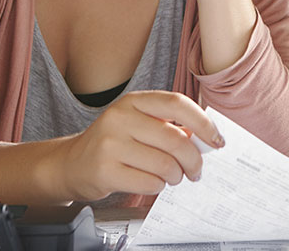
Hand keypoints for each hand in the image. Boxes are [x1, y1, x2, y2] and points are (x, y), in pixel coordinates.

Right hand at [58, 91, 224, 201]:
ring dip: (176, 176)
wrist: (72, 163)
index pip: (177, 104)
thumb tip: (206, 139)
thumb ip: (168, 126)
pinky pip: (149, 183)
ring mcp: (110, 144)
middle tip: (196, 170)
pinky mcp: (105, 171)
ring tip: (172, 177)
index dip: (203, 123)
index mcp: (133, 102)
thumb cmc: (113, 143)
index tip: (217, 140)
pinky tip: (152, 182)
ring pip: (165, 165)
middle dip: (193, 160)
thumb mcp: (137, 124)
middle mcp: (119, 118)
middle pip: (175, 140)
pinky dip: (158, 187)